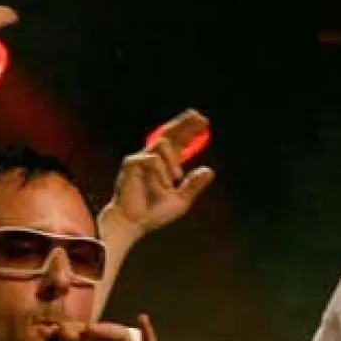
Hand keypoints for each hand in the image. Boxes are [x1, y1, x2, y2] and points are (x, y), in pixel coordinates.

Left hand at [55, 315, 156, 340]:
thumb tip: (63, 329)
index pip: (82, 337)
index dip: (72, 331)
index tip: (57, 330)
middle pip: (100, 334)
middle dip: (86, 329)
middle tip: (74, 329)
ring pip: (119, 337)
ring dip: (106, 330)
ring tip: (92, 330)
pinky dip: (148, 333)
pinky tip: (143, 319)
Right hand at [102, 110, 215, 239]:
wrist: (134, 223)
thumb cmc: (154, 213)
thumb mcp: (180, 200)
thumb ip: (193, 186)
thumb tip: (210, 171)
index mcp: (166, 164)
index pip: (179, 141)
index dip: (190, 129)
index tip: (204, 121)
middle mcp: (154, 157)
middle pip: (169, 132)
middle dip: (184, 122)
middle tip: (200, 118)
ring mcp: (142, 159)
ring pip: (162, 143)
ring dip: (173, 159)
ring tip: (176, 178)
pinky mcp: (131, 164)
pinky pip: (152, 159)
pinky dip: (161, 171)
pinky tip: (163, 184)